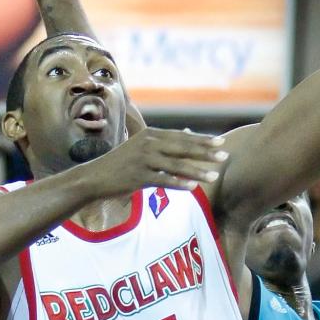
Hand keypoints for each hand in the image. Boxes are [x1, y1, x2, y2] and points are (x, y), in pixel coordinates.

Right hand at [92, 127, 228, 194]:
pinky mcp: (138, 177)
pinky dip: (179, 183)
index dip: (202, 140)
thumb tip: (188, 131)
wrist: (94, 177)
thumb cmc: (121, 163)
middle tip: (225, 156)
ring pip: (176, 165)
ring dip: (197, 171)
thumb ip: (165, 141)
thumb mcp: (141, 146)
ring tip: (214, 176)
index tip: (221, 143)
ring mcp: (143, 160)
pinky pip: (163, 180)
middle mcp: (148, 144)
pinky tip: (193, 187)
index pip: (181, 136)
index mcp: (150, 134)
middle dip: (205, 153)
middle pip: (182, 148)